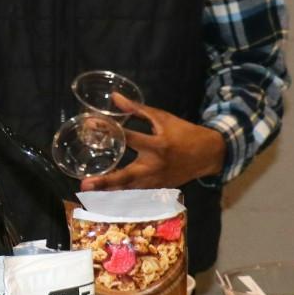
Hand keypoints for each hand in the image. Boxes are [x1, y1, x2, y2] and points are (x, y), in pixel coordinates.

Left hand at [79, 96, 224, 192]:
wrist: (208, 154)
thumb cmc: (184, 133)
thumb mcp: (162, 118)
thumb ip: (137, 109)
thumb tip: (114, 97)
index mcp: (157, 145)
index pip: (128, 137)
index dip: (109, 130)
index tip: (90, 123)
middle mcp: (155, 166)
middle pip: (126, 176)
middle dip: (105, 181)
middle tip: (85, 184)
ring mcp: (157, 180)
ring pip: (130, 189)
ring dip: (109, 192)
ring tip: (88, 194)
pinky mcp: (159, 188)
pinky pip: (137, 194)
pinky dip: (122, 195)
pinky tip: (105, 197)